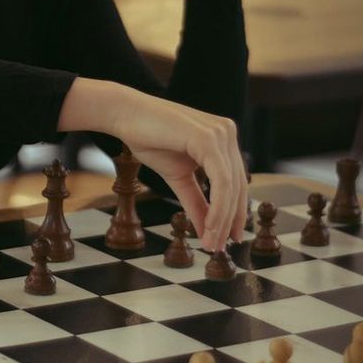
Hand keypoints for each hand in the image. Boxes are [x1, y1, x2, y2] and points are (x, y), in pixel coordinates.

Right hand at [111, 94, 246, 251]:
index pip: (236, 181)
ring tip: (211, 243)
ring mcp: (220, 133)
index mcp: (222, 138)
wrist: (124, 115)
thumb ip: (196, 200)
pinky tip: (210, 227)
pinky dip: (218, 209)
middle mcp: (227, 132)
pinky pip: (221, 182)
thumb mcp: (177, 176)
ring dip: (223, 220)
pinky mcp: (209, 138)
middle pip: (238, 186)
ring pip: (231, 187)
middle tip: (218, 247)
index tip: (227, 238)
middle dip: (230, 220)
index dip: (234, 212)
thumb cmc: (147, 139)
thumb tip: (208, 231)